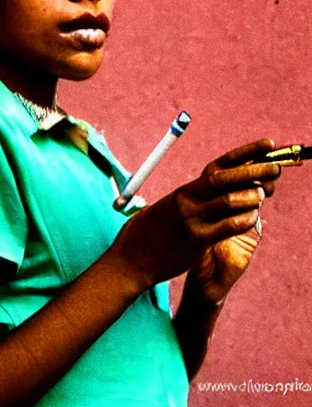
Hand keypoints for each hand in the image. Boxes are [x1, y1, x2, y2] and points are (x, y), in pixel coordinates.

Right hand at [107, 139, 280, 291]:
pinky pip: (229, 226)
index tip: (265, 145)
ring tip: (264, 194)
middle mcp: (187, 202)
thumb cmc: (145, 234)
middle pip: (226, 179)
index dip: (244, 154)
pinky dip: (245, 219)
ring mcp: (192, 221)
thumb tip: (207, 190)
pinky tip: (253, 217)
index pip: (216, 167)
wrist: (130, 261)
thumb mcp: (164, 208)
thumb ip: (186, 200)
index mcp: (181, 192)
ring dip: (253, 196)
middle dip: (255, 171)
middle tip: (276, 167)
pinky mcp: (197, 242)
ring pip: (231, 201)